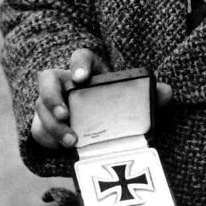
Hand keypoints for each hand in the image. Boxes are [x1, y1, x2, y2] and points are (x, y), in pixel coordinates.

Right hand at [31, 50, 172, 149]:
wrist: (100, 128)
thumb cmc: (116, 106)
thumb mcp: (132, 99)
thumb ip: (150, 95)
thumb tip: (166, 92)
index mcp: (89, 71)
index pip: (80, 57)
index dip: (79, 64)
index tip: (82, 78)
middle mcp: (65, 83)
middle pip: (47, 79)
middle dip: (52, 96)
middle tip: (66, 114)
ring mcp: (52, 103)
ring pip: (41, 107)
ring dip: (53, 125)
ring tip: (72, 141)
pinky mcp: (45, 124)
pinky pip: (39, 130)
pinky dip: (49, 140)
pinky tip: (63, 148)